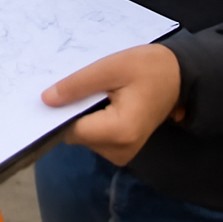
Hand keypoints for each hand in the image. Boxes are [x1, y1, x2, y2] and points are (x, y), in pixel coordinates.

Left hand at [42, 44, 182, 166]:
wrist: (176, 77)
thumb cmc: (147, 68)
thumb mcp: (111, 67)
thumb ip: (78, 85)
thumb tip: (46, 100)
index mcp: (120, 131)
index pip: (72, 130)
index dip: (62, 110)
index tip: (62, 90)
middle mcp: (120, 151)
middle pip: (77, 134)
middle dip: (74, 111)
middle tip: (88, 86)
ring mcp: (122, 154)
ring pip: (83, 136)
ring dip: (84, 114)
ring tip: (99, 92)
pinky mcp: (121, 150)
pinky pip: (94, 136)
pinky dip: (92, 119)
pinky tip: (102, 101)